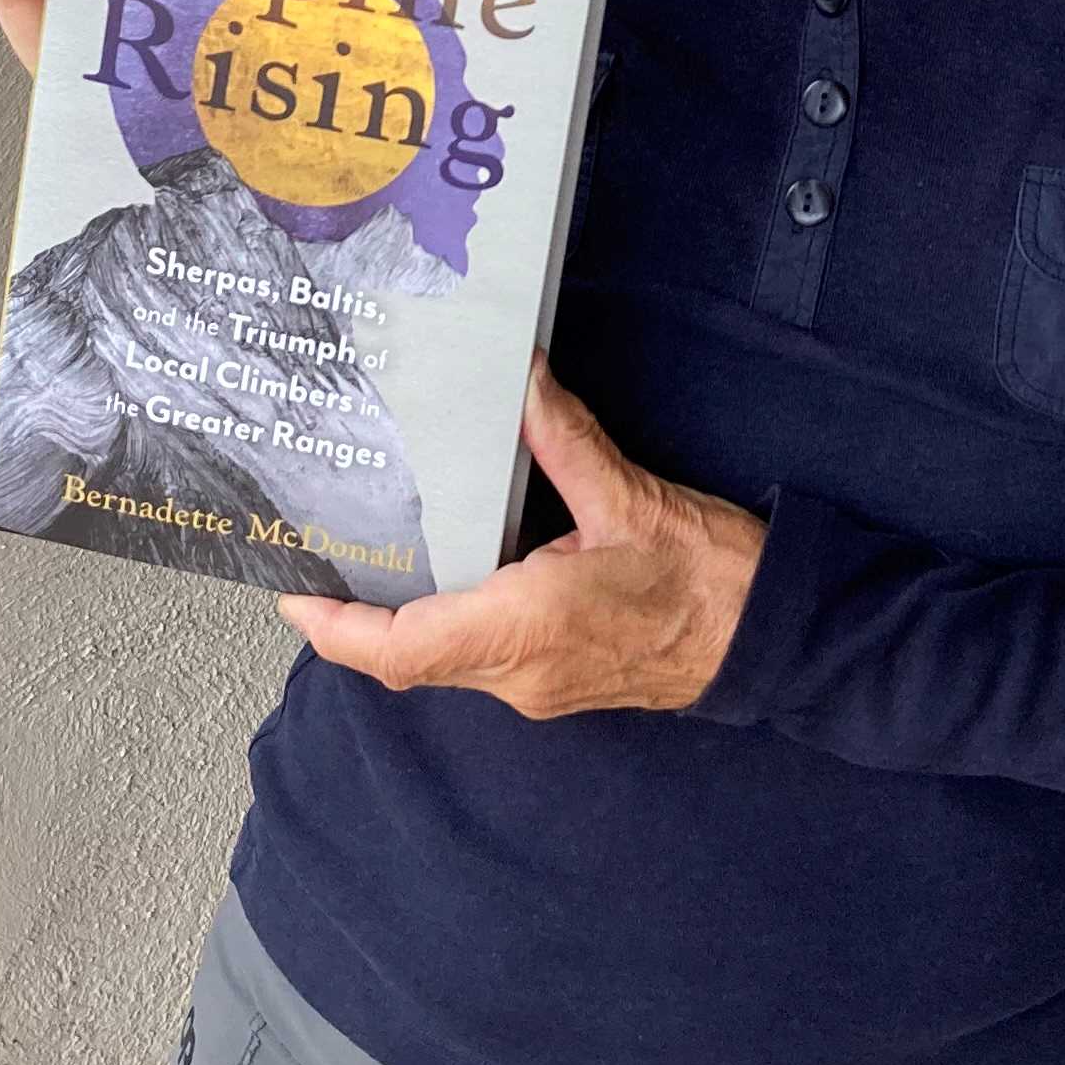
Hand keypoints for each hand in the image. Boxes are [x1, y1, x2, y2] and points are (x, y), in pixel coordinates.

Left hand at [278, 357, 764, 717]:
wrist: (771, 638)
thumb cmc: (712, 579)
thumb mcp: (630, 494)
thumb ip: (561, 437)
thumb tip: (518, 377)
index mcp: (529, 628)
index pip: (403, 648)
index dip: (337, 626)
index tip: (293, 592)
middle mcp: (522, 673)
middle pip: (411, 657)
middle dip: (358, 615)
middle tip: (319, 556)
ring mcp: (539, 687)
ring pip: (444, 662)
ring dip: (402, 620)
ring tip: (371, 556)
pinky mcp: (557, 683)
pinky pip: (480, 661)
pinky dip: (447, 621)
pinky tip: (449, 573)